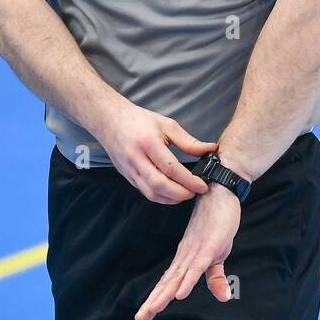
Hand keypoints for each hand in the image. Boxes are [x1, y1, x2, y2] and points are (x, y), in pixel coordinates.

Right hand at [92, 101, 216, 203]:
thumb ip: (188, 141)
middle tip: (195, 192)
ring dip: (171, 198)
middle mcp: (136, 158)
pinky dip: (160, 197)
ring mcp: (129, 170)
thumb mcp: (166, 125)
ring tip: (186, 194)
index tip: (202, 186)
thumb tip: (210, 149)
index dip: (189, 180)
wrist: (110, 121)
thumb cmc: (138, 120)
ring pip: (151, 193)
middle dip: (181, 194)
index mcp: (148, 143)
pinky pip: (145, 192)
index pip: (171, 168)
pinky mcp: (127, 176)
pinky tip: (172, 194)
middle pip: (159, 185)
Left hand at [135, 184, 241, 319]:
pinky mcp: (210, 246)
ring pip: (178, 277)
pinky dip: (188, 281)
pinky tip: (180, 293)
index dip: (156, 298)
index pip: (168, 283)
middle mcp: (186, 256)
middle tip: (140, 317)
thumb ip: (216, 277)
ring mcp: (196, 251)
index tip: (143, 314)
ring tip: (153, 310)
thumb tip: (224, 297)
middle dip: (155, 301)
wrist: (219, 193)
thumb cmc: (216, 224)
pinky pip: (197, 267)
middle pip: (168, 283)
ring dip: (165, 294)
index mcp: (185, 259)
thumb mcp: (218, 255)